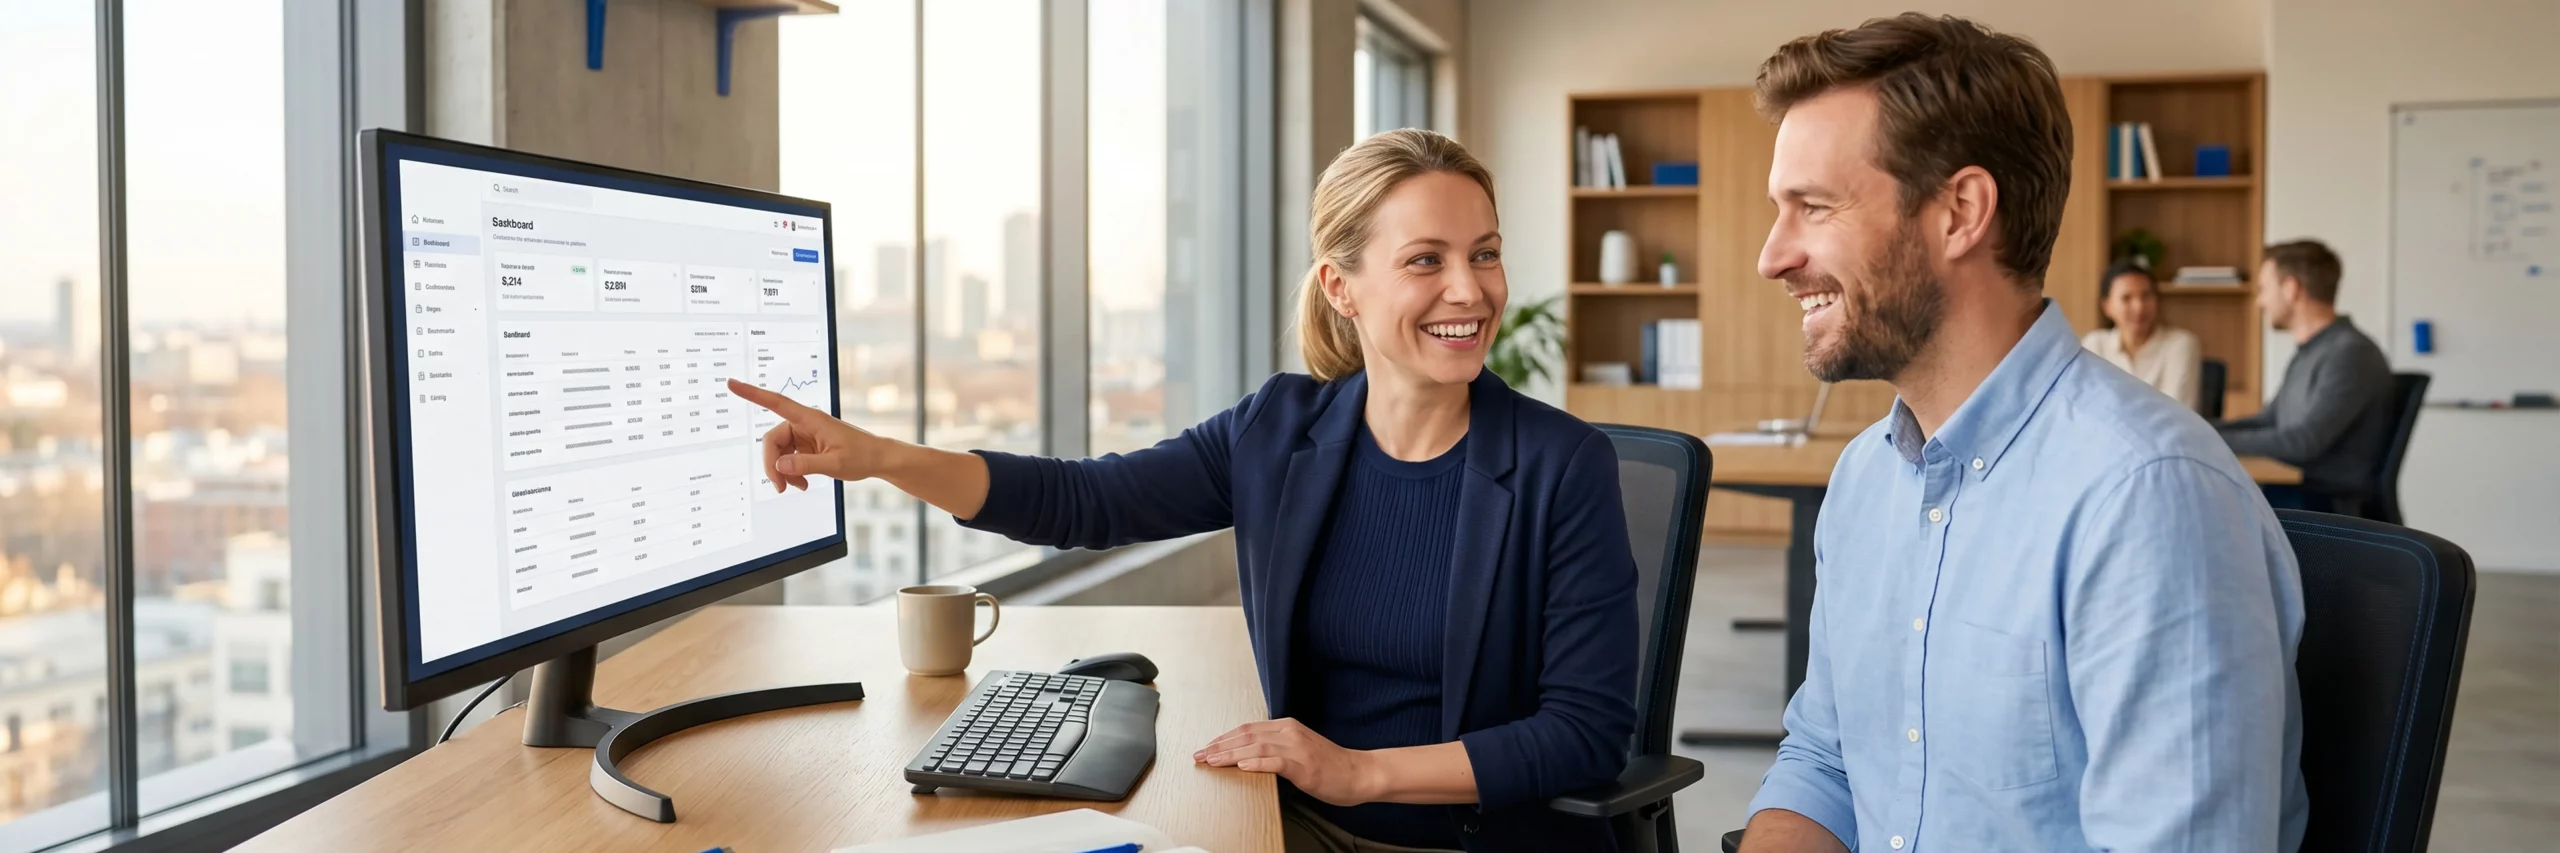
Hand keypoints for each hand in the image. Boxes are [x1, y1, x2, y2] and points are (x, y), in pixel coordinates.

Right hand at [727, 378, 888, 490]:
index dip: (752, 394)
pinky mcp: (806, 446)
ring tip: (796, 487)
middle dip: (773, 465)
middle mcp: (804, 424)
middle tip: (780, 487)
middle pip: (772, 441)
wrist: (877, 459)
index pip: (776, 403)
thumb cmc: (861, 456)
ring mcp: (804, 435)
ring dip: (782, 472)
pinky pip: (788, 458)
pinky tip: (802, 483)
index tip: (732, 383)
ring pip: (778, 452)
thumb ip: (805, 465)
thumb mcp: (834, 464)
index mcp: (810, 419)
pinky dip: (791, 473)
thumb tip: (779, 466)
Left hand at [1194, 718, 1376, 805]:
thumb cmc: (1330, 766)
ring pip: (1256, 746)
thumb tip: (1248, 755)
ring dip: (1230, 753)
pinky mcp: (1304, 766)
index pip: (1247, 728)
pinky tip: (1242, 765)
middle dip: (1219, 745)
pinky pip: (1276, 761)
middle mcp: (1290, 732)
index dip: (1224, 737)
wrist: (1359, 774)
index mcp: (1287, 727)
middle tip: (1199, 755)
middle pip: (1247, 734)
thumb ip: (1276, 748)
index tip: (1206, 747)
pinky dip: (1257, 762)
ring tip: (1212, 760)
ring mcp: (1298, 748)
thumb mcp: (1299, 750)